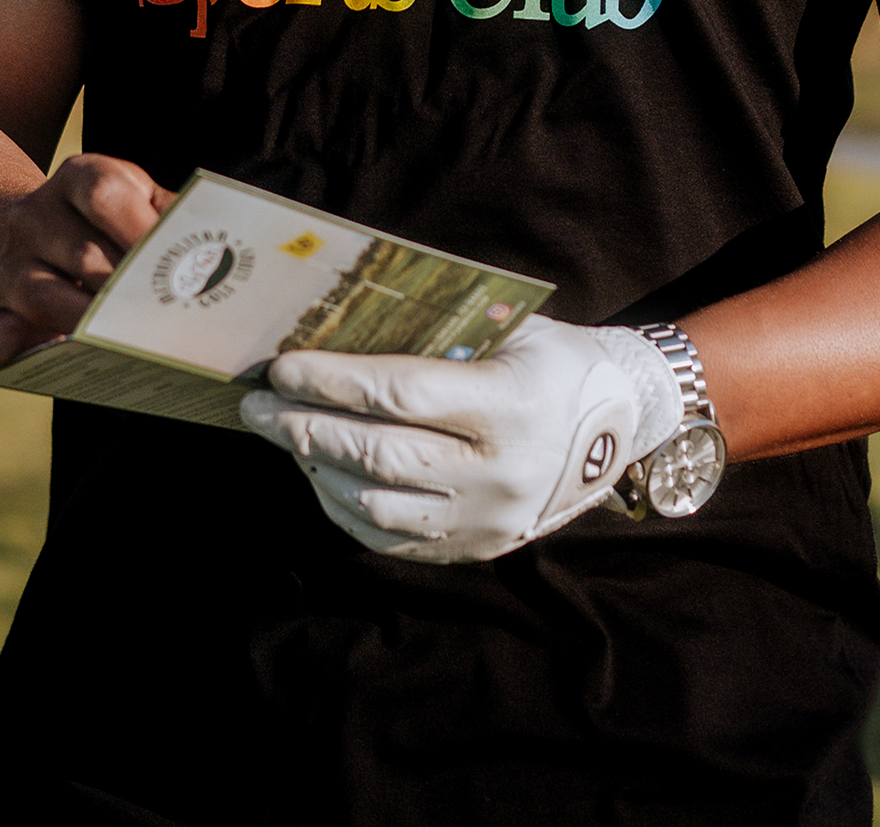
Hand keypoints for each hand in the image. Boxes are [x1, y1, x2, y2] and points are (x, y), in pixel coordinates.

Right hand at [0, 152, 172, 408]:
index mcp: (82, 177)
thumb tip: (228, 255)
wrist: (39, 233)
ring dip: (84, 325)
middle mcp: (34, 215)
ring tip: (125, 348)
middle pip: (82, 254)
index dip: (144, 229)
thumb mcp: (143, 204)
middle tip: (169, 319)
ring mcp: (10, 265)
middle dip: (127, 291)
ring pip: (42, 297)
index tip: (186, 265)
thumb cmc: (117, 226)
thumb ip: (177, 222)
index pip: (107, 195)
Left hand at [239, 317, 684, 562]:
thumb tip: (344, 330)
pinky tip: (321, 478)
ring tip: (283, 437)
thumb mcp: (512, 331)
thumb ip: (441, 336)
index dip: (333, 381)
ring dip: (317, 471)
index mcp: (507, 406)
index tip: (281, 367)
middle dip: (305, 428)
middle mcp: (497, 473)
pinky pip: (395, 541)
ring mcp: (487, 520)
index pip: (400, 395)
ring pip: (377, 508)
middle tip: (256, 406)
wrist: (623, 424)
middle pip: (378, 456)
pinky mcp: (478, 548)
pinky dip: (347, 510)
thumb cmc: (555, 360)